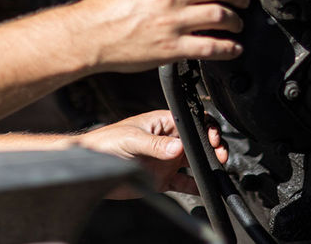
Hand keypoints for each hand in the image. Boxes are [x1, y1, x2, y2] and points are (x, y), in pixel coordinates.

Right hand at [70, 0, 248, 71]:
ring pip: (221, 16)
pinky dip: (229, 48)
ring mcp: (173, 22)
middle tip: (243, 1)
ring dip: (236, 21)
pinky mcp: (173, 47)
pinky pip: (212, 47)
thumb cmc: (107, 9)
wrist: (89, 33)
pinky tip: (233, 48)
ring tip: (237, 24)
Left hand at [76, 109, 227, 195]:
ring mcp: (166, 160)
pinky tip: (204, 188)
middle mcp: (167, 141)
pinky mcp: (163, 178)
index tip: (212, 137)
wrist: (92, 165)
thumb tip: (177, 147)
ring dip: (207, 166)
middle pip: (197, 143)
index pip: (190, 122)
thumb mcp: (131, 140)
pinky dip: (196, 185)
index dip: (205, 128)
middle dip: (212, 148)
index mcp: (161, 123)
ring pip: (195, 162)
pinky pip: (185, 182)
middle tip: (219, 155)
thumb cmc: (106, 142)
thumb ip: (154, 145)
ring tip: (216, 170)